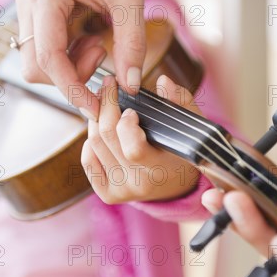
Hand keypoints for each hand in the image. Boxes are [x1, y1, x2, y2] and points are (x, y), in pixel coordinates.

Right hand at [16, 0, 150, 120]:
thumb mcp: (132, 0)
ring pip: (37, 62)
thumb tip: (129, 87)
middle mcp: (29, 2)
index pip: (48, 59)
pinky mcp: (37, 14)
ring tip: (99, 43)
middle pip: (35, 67)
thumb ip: (131, 45)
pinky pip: (44, 51)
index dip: (71, 90)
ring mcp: (29, 8)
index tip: (95, 107)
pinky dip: (68, 57)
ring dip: (70, 66)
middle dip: (70, 76)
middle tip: (102, 55)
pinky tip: (90, 39)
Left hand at [81, 74, 200, 202]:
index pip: (133, 150)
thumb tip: (163, 81)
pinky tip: (101, 129)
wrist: (177, 183)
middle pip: (107, 138)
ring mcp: (122, 191)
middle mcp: (139, 184)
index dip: (126, 125)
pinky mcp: (108, 194)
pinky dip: (90, 141)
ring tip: (105, 102)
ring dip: (96, 118)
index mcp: (161, 169)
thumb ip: (180, 101)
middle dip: (106, 104)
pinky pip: (88, 160)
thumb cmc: (183, 148)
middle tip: (109, 84)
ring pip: (94, 144)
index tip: (132, 107)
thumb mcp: (189, 124)